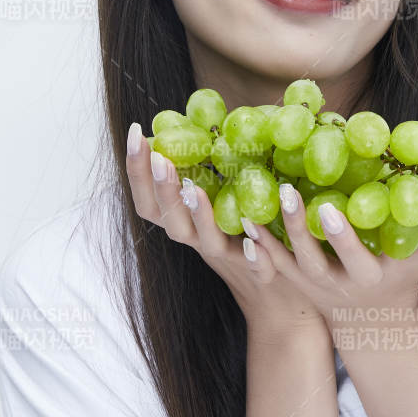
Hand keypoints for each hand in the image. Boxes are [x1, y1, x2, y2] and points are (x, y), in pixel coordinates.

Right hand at [125, 124, 327, 337]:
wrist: (283, 299)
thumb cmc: (251, 239)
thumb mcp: (227, 201)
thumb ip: (215, 169)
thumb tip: (210, 118)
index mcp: (188, 222)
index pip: (149, 199)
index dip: (136, 170)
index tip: (134, 133)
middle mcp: (200, 241)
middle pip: (168, 219)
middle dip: (160, 187)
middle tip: (158, 157)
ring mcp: (227, 257)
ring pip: (202, 240)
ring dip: (196, 214)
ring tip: (193, 189)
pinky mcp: (259, 272)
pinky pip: (252, 265)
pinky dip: (252, 254)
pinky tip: (253, 239)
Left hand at [237, 162, 417, 343]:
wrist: (372, 319)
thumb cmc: (403, 268)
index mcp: (410, 266)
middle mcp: (370, 281)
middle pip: (357, 263)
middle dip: (343, 239)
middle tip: (328, 209)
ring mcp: (333, 286)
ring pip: (311, 263)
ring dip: (296, 231)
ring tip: (286, 195)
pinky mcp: (304, 284)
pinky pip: (280, 264)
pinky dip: (263, 243)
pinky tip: (247, 218)